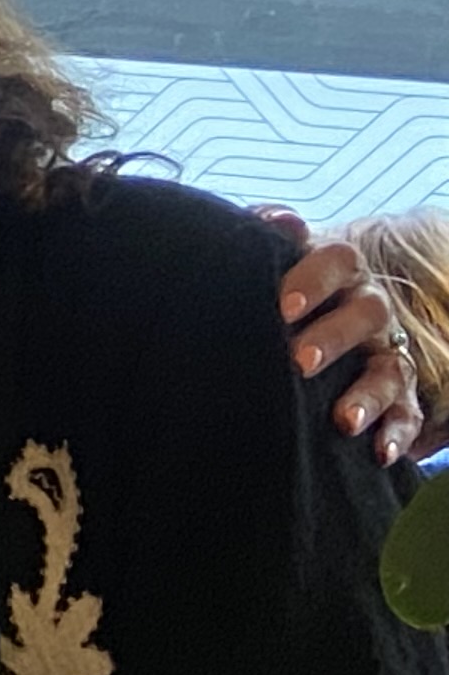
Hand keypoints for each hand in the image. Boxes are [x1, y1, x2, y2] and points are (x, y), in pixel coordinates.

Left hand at [263, 217, 423, 463]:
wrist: (304, 320)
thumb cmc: (280, 289)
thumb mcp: (273, 262)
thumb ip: (267, 239)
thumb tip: (270, 219)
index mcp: (339, 270)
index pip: (337, 261)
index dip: (312, 279)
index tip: (282, 307)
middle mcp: (370, 307)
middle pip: (367, 312)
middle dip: (334, 336)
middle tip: (298, 361)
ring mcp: (388, 351)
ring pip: (389, 368)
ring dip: (368, 395)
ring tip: (342, 420)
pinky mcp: (399, 394)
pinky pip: (408, 414)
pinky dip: (396, 434)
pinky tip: (382, 455)